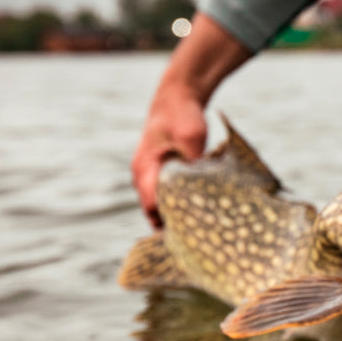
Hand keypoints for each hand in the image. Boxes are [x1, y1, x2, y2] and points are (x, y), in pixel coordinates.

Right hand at [132, 82, 206, 227]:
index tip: (189, 238)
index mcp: (145, 169)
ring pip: (158, 205)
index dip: (169, 224)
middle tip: (196, 244)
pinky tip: (196, 215)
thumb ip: (192, 159)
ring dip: (174, 217)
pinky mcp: (159, 172)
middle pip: (153, 211)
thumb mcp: (192, 135)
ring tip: (197, 235)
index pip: (153, 207)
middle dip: (172, 227)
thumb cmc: (184, 114)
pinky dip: (176, 206)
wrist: (178, 96)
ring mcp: (148, 174)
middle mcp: (142, 175)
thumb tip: (199, 184)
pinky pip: (164, 196)